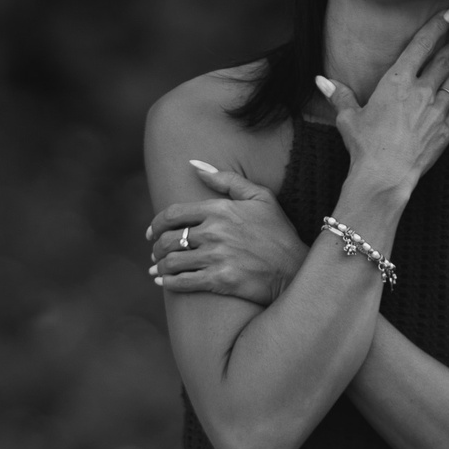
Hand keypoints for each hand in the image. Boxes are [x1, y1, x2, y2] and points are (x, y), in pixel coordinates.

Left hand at [148, 162, 307, 304]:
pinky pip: (182, 282)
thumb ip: (226, 179)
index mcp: (219, 209)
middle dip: (156, 248)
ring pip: (172, 262)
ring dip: (159, 267)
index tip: (152, 232)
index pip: (173, 214)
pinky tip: (164, 283)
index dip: (156, 224)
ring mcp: (216, 257)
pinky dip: (168, 283)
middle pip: (168, 239)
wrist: (296, 268)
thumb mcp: (260, 197)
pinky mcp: (219, 280)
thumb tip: (194, 165)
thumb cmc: (278, 231)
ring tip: (158, 269)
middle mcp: (214, 232)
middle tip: (155, 253)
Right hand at [319, 7, 448, 198]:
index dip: (439, 25)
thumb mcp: (348, 117)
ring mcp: (437, 110)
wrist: (385, 176)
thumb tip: (320, 80)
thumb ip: (339, 95)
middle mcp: (421, 91)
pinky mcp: (445, 129)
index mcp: (397, 81)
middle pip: (447, 59)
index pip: (423, 44)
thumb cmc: (365, 146)